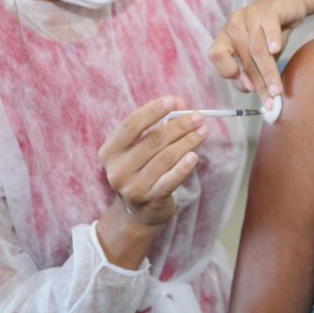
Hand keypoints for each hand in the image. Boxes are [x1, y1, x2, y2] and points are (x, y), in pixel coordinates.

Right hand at [98, 96, 206, 227]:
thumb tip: (180, 103)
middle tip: (198, 116)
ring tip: (203, 130)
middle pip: (152, 140)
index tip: (173, 101)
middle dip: (179, 126)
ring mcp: (132, 187)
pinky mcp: (150, 201)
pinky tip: (195, 156)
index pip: (131, 125)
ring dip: (188, 142)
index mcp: (110, 151)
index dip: (153, 110)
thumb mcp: (143, 146)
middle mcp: (117, 170)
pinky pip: (170, 181)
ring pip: (165, 158)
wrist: (138, 212)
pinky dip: (183, 167)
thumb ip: (159, 123)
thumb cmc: (142, 169)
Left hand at [209, 0, 306, 105]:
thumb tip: (251, 90)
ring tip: (277, 89)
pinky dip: (272, 39)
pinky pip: (269, 26)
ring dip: (268, 72)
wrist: (289, 2)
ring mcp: (250, 16)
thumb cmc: (271, 32)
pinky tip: (276, 50)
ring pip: (257, 49)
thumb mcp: (259, 53)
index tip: (247, 87)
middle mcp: (234, 25)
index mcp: (226, 36)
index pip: (216, 55)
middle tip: (270, 101)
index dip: (229, 73)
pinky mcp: (269, 10)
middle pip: (244, 59)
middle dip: (258, 83)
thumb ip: (251, 70)